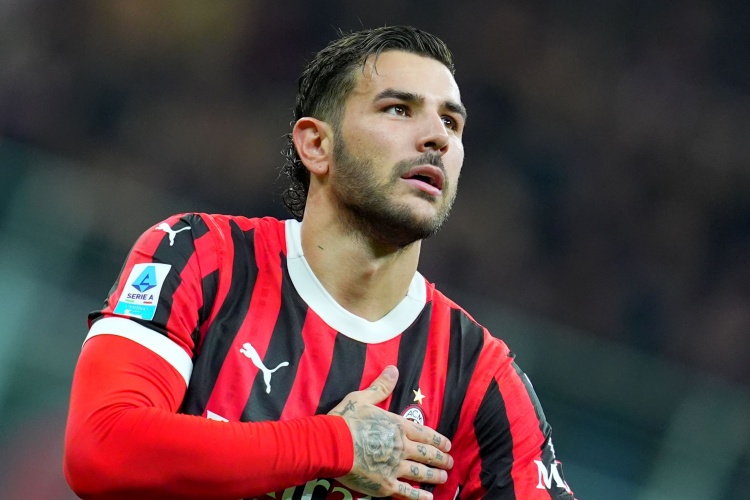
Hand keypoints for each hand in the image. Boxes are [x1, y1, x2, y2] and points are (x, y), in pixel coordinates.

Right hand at [328, 365, 452, 499]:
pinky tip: (429, 498)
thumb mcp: (363, 398)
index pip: (425, 434)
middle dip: (441, 458)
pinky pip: (407, 492)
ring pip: (421, 473)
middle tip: (449, 462)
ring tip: (443, 477)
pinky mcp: (385, 484)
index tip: (448, 444)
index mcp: (398, 426)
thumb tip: (394, 369)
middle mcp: (401, 447)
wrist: (331, 443)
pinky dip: (419, 496)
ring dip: (435, 476)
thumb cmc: (346, 420)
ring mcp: (394, 467)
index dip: (438, 440)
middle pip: (427, 454)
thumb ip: (381, 386)